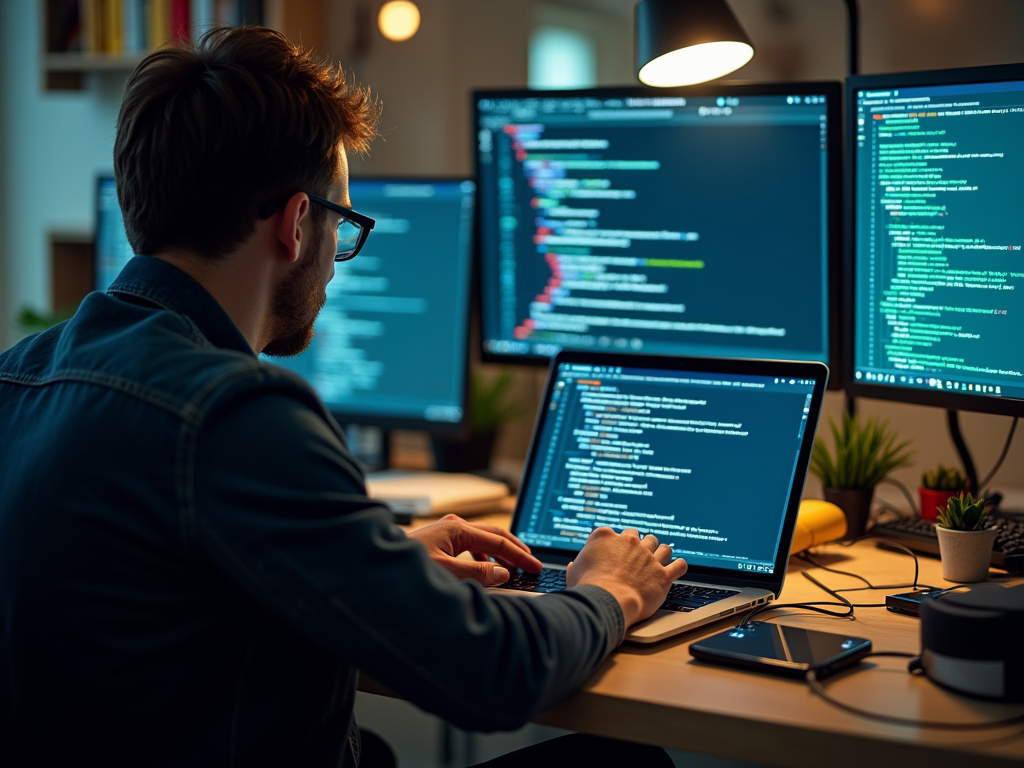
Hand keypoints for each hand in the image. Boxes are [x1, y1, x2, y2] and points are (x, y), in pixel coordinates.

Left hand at [408, 514, 542, 585]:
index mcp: (457, 529)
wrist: (373, 568)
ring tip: (513, 569)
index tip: (535, 568)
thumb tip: (504, 573)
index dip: (519, 556)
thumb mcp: (446, 574)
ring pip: (482, 540)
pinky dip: (483, 557)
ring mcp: (445, 532)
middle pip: (493, 535)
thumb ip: (478, 574)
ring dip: (499, 554)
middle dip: (514, 550)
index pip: (498, 541)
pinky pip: (470, 546)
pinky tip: (486, 570)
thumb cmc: (404, 570)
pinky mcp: (439, 542)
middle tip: (532, 564)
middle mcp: (453, 526)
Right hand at [566, 528, 687, 625]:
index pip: (614, 533)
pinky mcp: (662, 574)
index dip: (615, 543)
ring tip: (659, 558)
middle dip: (639, 545)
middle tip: (638, 556)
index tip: (616, 552)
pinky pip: (679, 565)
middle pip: (639, 536)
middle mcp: (629, 542)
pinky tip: (677, 567)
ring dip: (660, 552)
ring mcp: (648, 557)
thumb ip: (576, 565)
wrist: (608, 601)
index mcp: (606, 537)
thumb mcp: (574, 572)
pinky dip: (680, 566)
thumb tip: (572, 565)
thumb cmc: (588, 588)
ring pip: (662, 546)